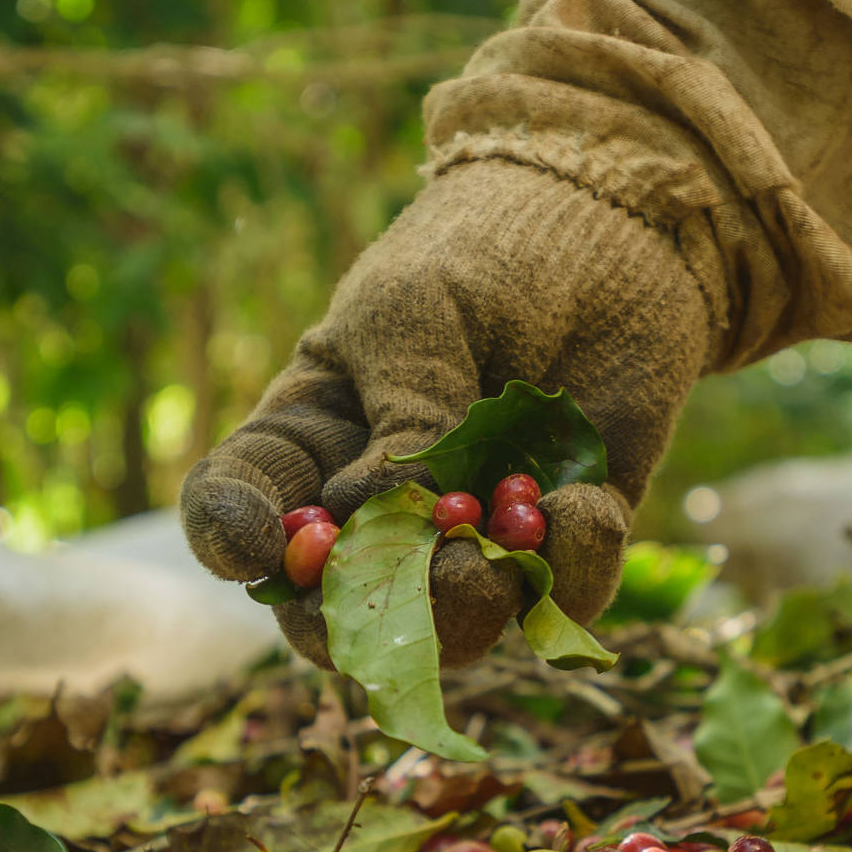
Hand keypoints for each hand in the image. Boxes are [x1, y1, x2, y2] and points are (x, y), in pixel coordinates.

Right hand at [180, 160, 711, 666]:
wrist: (620, 226)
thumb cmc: (486, 251)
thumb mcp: (416, 309)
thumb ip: (400, 414)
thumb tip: (391, 516)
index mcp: (315, 439)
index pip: (242, 509)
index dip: (232, 540)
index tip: (256, 553)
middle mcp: (385, 505)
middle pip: (339, 608)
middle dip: (366, 612)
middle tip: (413, 573)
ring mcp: (477, 531)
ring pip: (453, 625)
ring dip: (472, 603)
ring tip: (505, 536)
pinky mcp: (567, 538)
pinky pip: (560, 596)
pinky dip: (572, 566)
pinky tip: (583, 503)